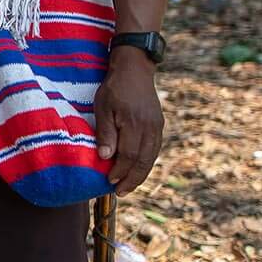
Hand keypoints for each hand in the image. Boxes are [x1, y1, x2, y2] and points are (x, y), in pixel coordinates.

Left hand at [94, 48, 163, 194]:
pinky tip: (137, 169)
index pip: (129, 156)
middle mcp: (149, 128)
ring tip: (128, 186)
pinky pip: (154, 149)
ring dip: (140, 174)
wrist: (135, 69)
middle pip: (143, 161)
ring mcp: (156, 127)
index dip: (120, 171)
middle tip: (119, 192)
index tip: (109, 181)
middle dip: (131, 179)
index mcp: (134, 124)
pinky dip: (146, 163)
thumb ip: (105, 132)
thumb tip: (105, 157)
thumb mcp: (103, 107)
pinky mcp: (158, 125)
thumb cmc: (114, 87)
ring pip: (151, 157)